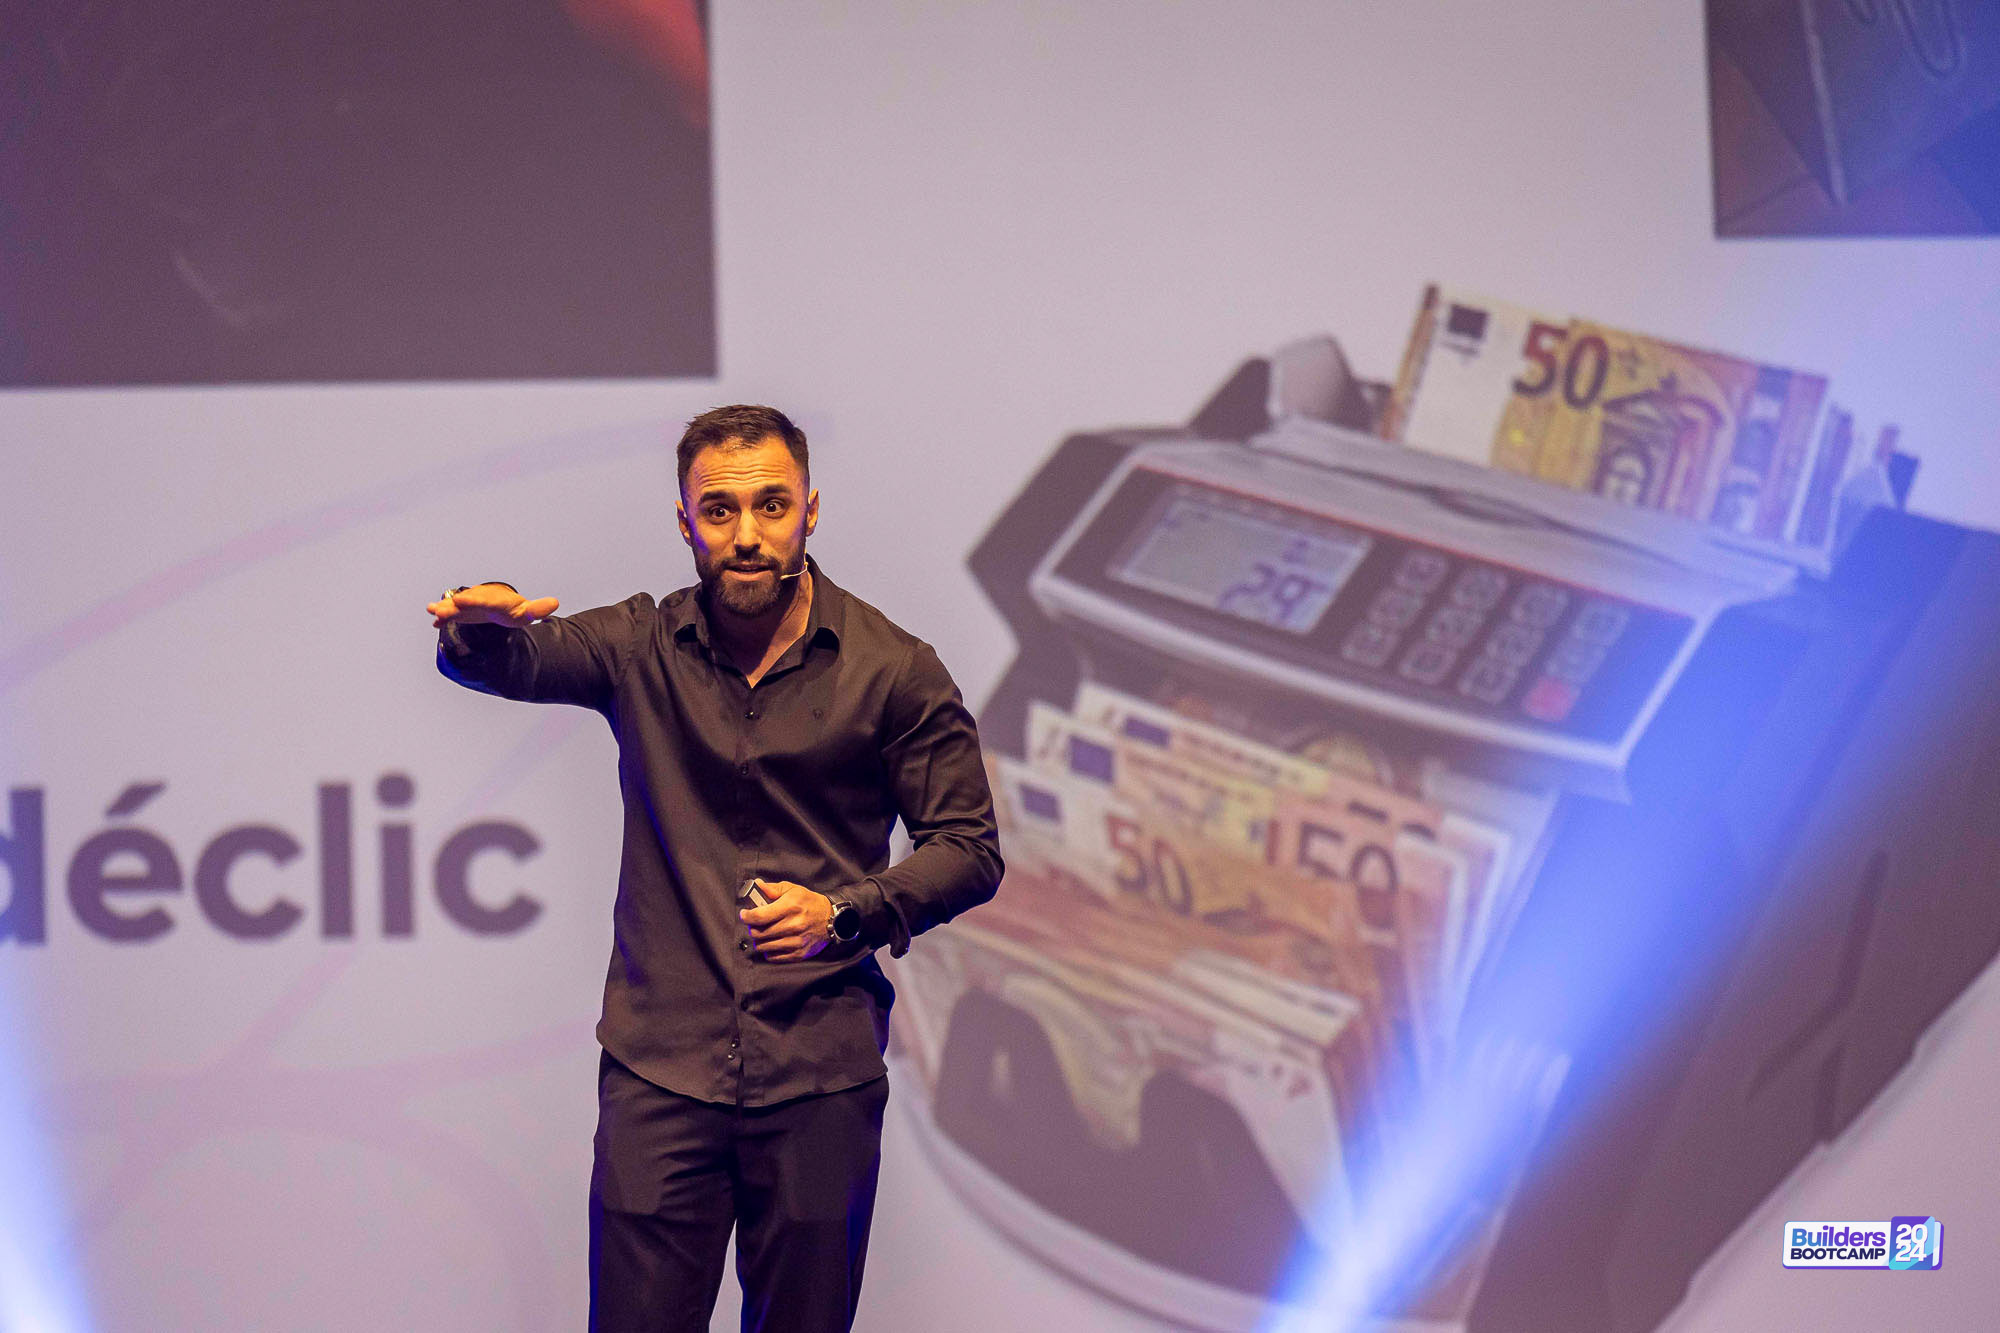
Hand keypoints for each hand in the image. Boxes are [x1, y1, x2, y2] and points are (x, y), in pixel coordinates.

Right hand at [427, 583, 559, 628]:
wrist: (504, 607)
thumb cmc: (516, 610)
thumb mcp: (527, 612)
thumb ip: (537, 609)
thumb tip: (554, 603)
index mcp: (496, 600)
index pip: (484, 600)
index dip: (473, 601)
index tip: (462, 601)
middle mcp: (479, 600)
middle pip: (465, 602)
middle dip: (453, 605)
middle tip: (439, 609)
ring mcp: (470, 606)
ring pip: (455, 607)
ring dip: (444, 608)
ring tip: (431, 611)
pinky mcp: (463, 613)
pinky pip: (451, 614)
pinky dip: (443, 617)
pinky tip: (435, 623)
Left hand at [739, 879, 832, 962]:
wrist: (832, 920)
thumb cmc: (810, 903)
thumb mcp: (793, 890)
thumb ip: (773, 888)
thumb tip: (757, 885)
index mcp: (790, 907)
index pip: (759, 916)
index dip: (747, 916)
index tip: (745, 914)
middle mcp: (793, 925)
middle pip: (759, 933)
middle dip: (752, 928)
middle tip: (755, 924)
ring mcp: (796, 942)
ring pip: (764, 946)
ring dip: (759, 940)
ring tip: (762, 934)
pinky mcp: (799, 954)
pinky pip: (773, 957)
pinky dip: (768, 951)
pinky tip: (771, 943)